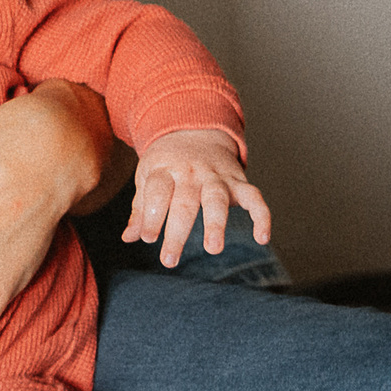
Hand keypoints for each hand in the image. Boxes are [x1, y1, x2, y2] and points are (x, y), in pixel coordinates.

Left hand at [125, 128, 271, 266]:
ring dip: (216, 224)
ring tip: (213, 249)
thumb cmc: (166, 163)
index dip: (151, 215)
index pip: (157, 192)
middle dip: (177, 232)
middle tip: (169, 260)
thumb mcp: (147, 177)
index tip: (148, 239)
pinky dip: (261, 216)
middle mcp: (190, 173)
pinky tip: (262, 238)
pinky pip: (254, 197)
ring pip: (217, 198)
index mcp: (164, 170)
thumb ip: (141, 208)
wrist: (194, 130)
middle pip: (184, 202)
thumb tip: (128, 238)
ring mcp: (216, 176)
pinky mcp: (238, 181)